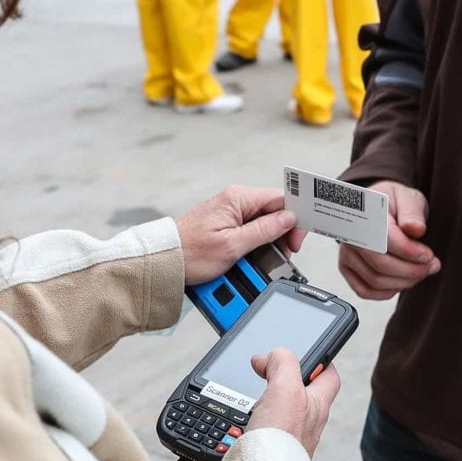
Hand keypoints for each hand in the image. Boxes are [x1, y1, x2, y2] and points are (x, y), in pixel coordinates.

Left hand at [176, 185, 305, 284]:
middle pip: (274, 212)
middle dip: (283, 233)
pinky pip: (251, 231)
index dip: (294, 218)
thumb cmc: (190, 252)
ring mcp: (230, 213)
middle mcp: (235, 201)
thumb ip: (263, 230)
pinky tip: (255, 258)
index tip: (296, 238)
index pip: (280, 198)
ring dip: (270, 242)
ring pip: (265, 223)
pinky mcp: (227, 225)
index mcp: (237, 198)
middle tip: (284, 254)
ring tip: (266, 260)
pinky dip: (258, 244)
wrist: (165, 262)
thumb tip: (288, 219)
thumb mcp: (232, 245)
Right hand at [247, 349, 339, 457]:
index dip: (319, 360)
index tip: (302, 352)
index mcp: (318, 405)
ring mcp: (288, 438)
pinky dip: (250, 420)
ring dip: (263, 400)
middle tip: (264, 371)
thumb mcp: (286, 388)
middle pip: (301, 392)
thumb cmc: (281, 439)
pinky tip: (239, 419)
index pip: (329, 376)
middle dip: (282, 379)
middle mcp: (307, 423)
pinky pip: (261, 429)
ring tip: (248, 394)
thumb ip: (284, 364)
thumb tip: (274, 355)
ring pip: (279, 411)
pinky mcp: (269, 450)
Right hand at [338, 180, 439, 299]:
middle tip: (430, 266)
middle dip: (411, 271)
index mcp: (365, 215)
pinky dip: (387, 292)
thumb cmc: (393, 204)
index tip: (429, 256)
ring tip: (420, 272)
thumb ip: (413, 212)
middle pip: (380, 265)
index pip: (386, 240)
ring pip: (375, 281)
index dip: (410, 252)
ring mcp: (347, 254)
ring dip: (404, 282)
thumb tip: (415, 228)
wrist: (378, 210)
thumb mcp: (408, 198)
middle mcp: (351, 236)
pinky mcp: (347, 269)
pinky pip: (365, 291)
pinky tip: (401, 281)